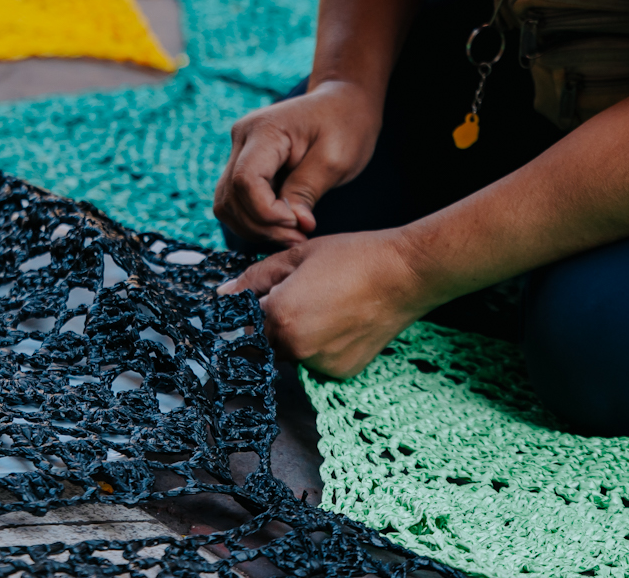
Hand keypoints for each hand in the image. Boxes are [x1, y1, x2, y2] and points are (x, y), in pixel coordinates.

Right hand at [217, 81, 380, 246]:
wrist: (344, 102)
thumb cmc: (345, 124)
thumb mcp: (336, 159)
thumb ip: (307, 190)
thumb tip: (294, 225)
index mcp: (265, 129)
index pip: (246, 181)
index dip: (266, 212)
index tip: (299, 224)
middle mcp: (243, 137)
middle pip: (231, 196)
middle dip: (262, 225)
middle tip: (299, 237)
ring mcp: (240, 149)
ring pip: (227, 203)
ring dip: (256, 227)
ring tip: (293, 234)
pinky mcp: (244, 163)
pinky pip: (237, 200)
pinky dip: (256, 219)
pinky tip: (285, 225)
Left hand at [219, 230, 429, 377]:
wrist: (404, 275)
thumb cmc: (353, 257)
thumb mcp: (298, 255)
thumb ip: (256, 277)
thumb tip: (224, 294)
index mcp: (279, 315)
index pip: (244, 321)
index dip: (254, 305)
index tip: (268, 296)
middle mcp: (295, 347)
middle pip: (266, 341)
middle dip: (276, 321)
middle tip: (306, 295)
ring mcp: (319, 364)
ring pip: (293, 352)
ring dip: (299, 335)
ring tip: (329, 305)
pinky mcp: (340, 372)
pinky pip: (318, 361)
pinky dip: (323, 346)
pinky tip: (343, 321)